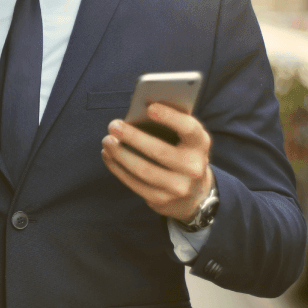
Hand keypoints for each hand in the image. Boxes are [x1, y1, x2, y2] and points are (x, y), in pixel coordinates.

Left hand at [101, 102, 213, 223]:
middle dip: (132, 137)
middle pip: (159, 151)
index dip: (170, 117)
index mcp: (200, 144)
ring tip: (107, 141)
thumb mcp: (186, 139)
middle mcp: (193, 167)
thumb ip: (170, 124)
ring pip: (143, 170)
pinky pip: (135, 184)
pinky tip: (108, 156)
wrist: (195, 194)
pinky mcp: (162, 200)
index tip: (149, 107)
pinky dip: (118, 168)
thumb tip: (138, 112)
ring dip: (120, 154)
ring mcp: (178, 187)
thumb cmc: (183, 153)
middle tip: (113, 125)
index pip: (188, 128)